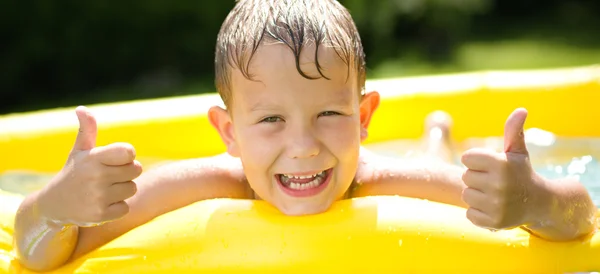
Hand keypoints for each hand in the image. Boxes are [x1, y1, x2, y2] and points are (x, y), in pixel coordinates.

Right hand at [39, 106, 141, 226]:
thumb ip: (87, 129)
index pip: (129, 152)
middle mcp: (96, 177)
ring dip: (123, 189)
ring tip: (105, 189)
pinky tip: (103, 203)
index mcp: (93, 158)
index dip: (128, 155)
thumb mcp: (79, 151)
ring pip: (132, 189)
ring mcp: (99, 197)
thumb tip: (82, 108)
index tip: (117, 158)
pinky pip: (126, 207)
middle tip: (111, 175)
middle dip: (127, 172)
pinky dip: (118, 207)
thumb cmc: (73, 173)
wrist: (54, 205)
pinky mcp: (101, 215)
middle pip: (136, 170)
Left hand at [460, 108, 542, 229]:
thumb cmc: (521, 172)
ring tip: (494, 195)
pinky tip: (492, 208)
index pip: (466, 158)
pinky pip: (469, 214)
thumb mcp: (517, 151)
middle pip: (465, 177)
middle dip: (477, 178)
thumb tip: (521, 110)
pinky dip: (478, 212)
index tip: (491, 166)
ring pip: (466, 195)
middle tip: (494, 182)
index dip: (476, 161)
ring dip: (476, 195)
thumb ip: (513, 130)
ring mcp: (496, 205)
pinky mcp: (493, 222)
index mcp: (500, 164)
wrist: (539, 203)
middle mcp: (499, 185)